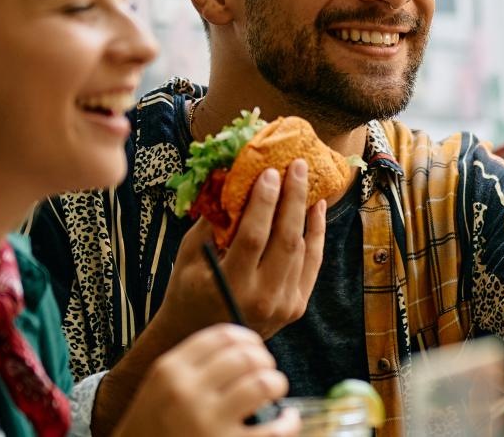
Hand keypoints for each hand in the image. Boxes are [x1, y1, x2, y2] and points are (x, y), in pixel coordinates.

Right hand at [113, 324, 299, 436]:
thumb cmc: (153, 429)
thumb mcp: (160, 388)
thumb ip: (192, 366)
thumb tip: (241, 346)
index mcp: (170, 371)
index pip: (223, 335)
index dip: (247, 339)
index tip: (255, 348)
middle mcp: (187, 392)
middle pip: (246, 356)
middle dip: (264, 361)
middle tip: (265, 372)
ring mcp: (206, 421)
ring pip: (263, 383)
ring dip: (276, 385)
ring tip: (273, 391)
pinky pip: (275, 427)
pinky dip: (288, 422)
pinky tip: (285, 419)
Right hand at [156, 159, 327, 338]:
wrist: (200, 336)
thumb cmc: (187, 291)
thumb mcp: (188, 256)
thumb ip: (212, 222)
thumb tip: (232, 179)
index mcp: (230, 286)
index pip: (254, 236)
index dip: (264, 202)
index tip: (270, 172)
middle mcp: (262, 298)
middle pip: (286, 240)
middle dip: (293, 198)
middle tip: (297, 166)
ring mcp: (283, 305)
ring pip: (303, 250)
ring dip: (306, 212)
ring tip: (306, 181)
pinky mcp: (296, 307)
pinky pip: (312, 264)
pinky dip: (316, 235)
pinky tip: (316, 209)